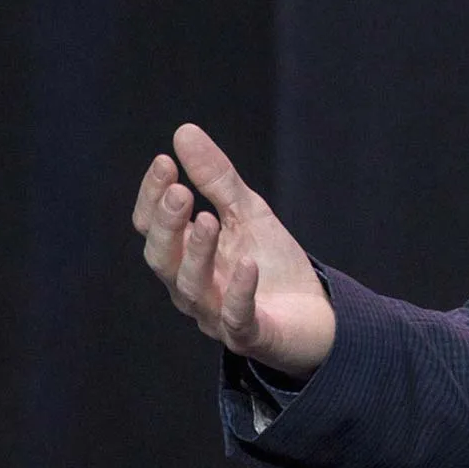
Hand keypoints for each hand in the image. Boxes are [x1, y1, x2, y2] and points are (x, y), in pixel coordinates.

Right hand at [132, 123, 336, 379]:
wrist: (315, 314)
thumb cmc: (271, 263)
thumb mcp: (247, 212)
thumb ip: (216, 178)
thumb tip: (184, 131)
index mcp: (186, 255)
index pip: (153, 227)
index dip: (153, 197)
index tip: (163, 161)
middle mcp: (191, 287)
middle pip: (164, 259)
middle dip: (168, 226)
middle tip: (179, 193)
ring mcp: (217, 314)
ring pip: (192, 289)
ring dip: (198, 253)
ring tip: (209, 219)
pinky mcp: (249, 335)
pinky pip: (236, 317)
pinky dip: (239, 291)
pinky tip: (247, 265)